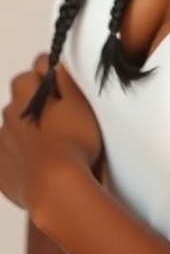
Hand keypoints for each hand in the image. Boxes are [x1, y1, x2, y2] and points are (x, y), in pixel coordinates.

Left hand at [0, 53, 101, 217]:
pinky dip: (22, 158)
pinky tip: (41, 165)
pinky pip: (10, 156)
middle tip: (62, 120)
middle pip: (21, 100)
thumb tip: (53, 64)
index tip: (63, 88)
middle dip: (37, 105)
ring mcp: (2, 145)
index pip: (33, 71)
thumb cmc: (73, 143)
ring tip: (55, 147)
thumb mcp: (78, 101)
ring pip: (15, 129)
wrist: (57, 189)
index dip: (51, 76)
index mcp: (25, 96)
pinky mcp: (1, 171)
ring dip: (30, 132)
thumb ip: (63, 77)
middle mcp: (8, 117)